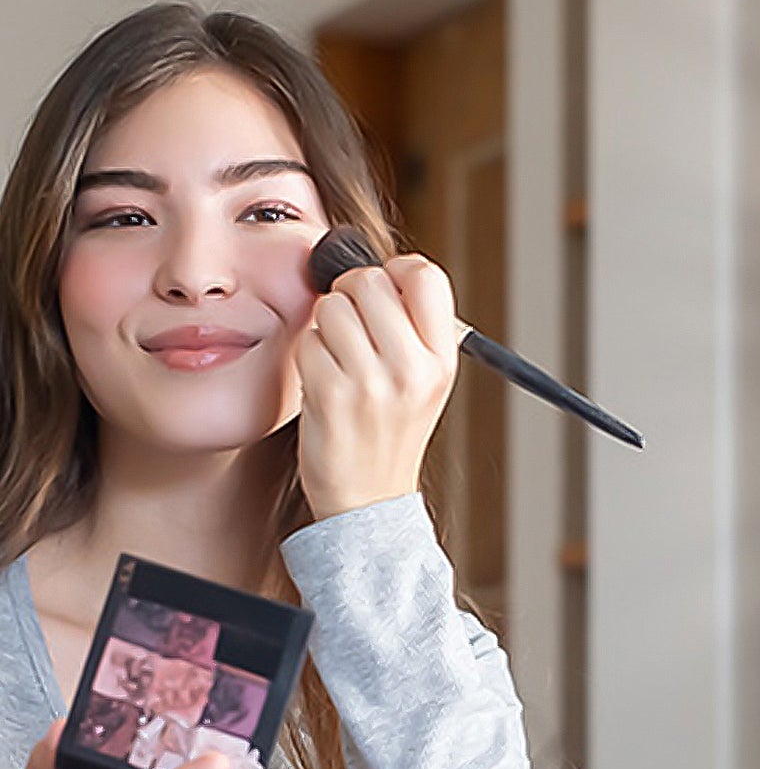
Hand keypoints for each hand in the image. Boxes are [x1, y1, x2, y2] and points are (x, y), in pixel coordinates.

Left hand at [294, 253, 458, 521]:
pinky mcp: (332, 394)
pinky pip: (309, 340)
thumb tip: (371, 267)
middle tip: (353, 332)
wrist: (367, 501)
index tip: (384, 294)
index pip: (425, 275)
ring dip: (326, 327)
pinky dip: (309, 355)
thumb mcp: (423, 381)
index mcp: (441, 360)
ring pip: (332, 306)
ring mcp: (373, 382)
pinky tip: (324, 383)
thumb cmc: (387, 432)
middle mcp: (413, 369)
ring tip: (340, 362)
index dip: (395, 272)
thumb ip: (410, 326)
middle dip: (351, 296)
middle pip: (369, 280)